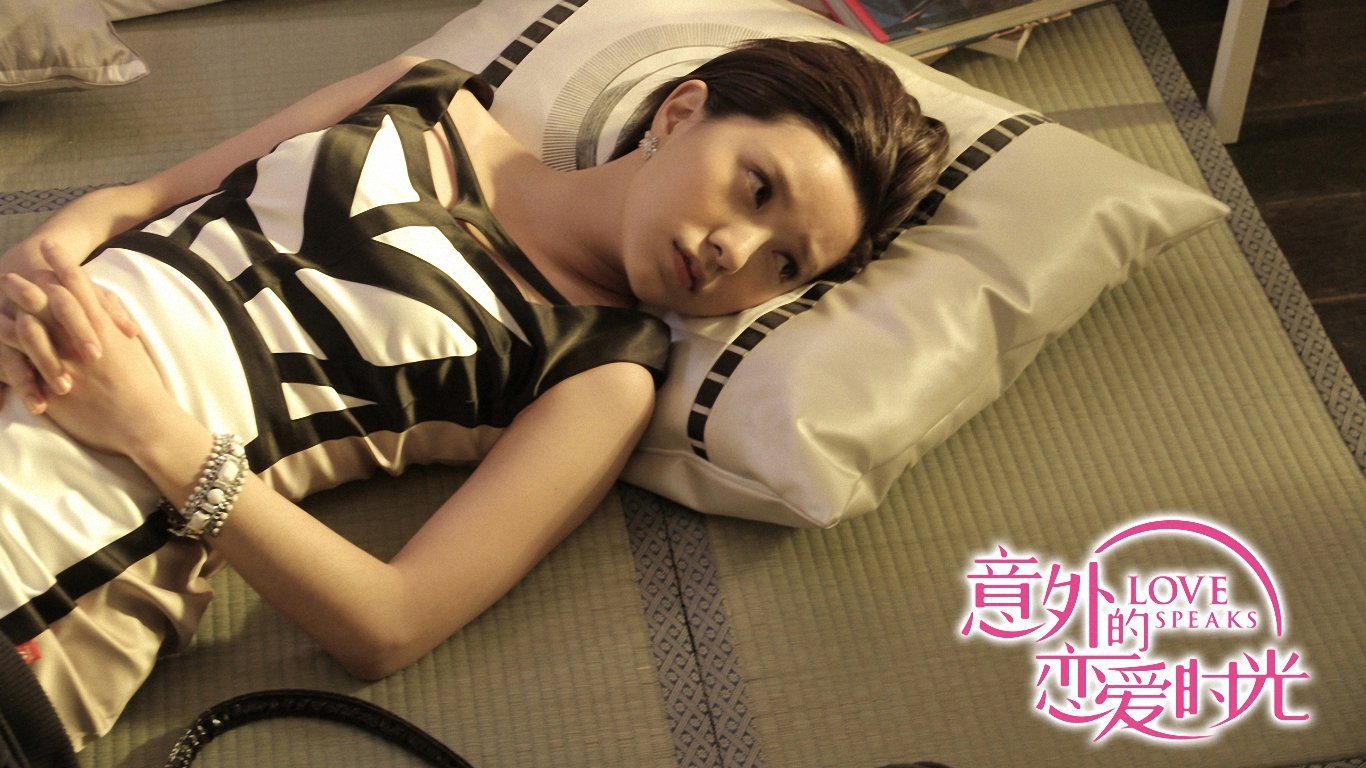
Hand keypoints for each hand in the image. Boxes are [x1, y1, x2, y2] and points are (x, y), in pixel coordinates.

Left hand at [1, 247, 176, 456]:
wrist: (141, 421)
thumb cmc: (142, 385)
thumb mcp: (130, 347)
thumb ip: (113, 324)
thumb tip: (102, 308)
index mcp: (103, 327)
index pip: (79, 285)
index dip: (62, 263)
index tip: (49, 246)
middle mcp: (80, 338)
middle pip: (47, 300)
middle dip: (28, 283)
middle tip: (11, 274)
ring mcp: (63, 361)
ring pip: (29, 326)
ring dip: (12, 312)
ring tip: (0, 301)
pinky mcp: (51, 384)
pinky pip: (22, 364)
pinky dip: (10, 349)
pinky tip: (1, 337)